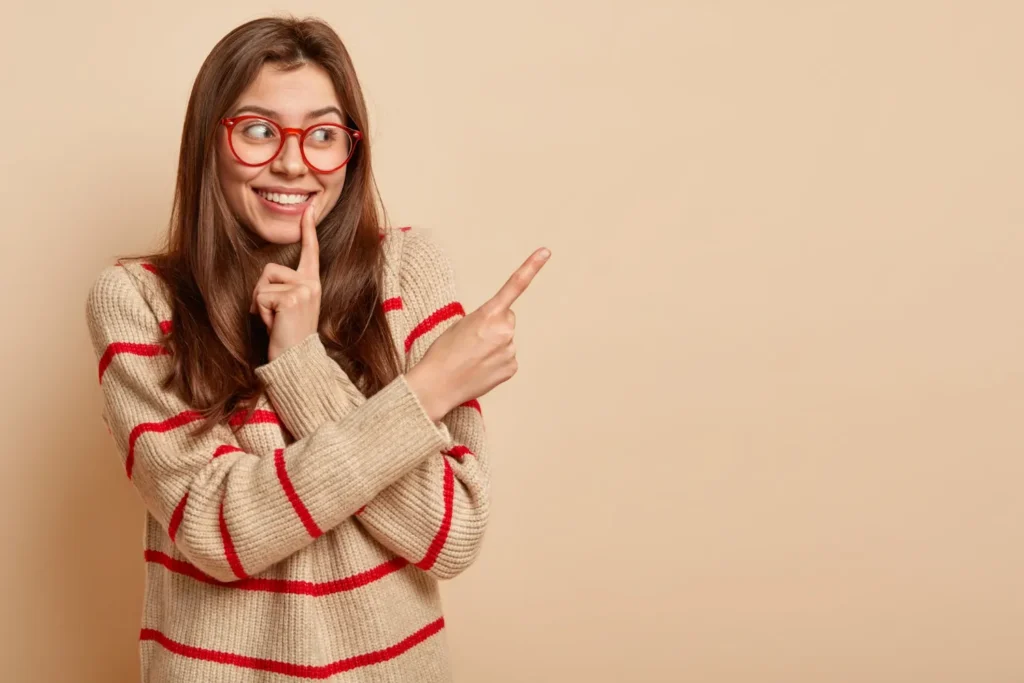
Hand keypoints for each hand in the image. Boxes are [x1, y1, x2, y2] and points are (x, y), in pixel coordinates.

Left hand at [251, 201, 321, 361]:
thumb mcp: (290, 307)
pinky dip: (261, 313)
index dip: (308, 229)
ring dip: (260, 304)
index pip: (311, 252)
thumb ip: (283, 289)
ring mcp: (303, 290)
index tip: (308, 208)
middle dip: (261, 292)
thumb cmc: (288, 335)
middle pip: (269, 270)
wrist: (297, 360)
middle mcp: (311, 283)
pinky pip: (261, 297)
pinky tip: (274, 325)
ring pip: (262, 284)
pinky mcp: (291, 298)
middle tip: (275, 316)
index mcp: (312, 283)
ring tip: (275, 321)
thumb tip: (264, 282)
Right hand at [406, 247, 550, 420]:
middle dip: (494, 325)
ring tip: (473, 357)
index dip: (531, 267)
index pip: (513, 286)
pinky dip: (496, 361)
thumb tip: (501, 329)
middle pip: (507, 319)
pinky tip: (480, 368)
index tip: (546, 251)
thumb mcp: (460, 324)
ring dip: (494, 345)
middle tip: (472, 340)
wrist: (437, 385)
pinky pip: (507, 358)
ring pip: (507, 339)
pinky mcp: (512, 367)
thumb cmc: (443, 353)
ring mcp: (510, 350)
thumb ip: (485, 319)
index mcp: (488, 314)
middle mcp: (504, 330)